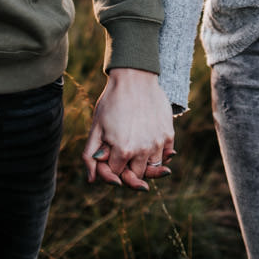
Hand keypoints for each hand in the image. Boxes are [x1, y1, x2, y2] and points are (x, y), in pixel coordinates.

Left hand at [82, 68, 174, 189]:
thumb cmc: (111, 101)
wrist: (134, 78)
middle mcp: (142, 150)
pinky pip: (166, 156)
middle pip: (135, 176)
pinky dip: (159, 156)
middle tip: (121, 156)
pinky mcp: (168, 135)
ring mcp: (158, 143)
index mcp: (122, 150)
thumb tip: (91, 179)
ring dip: (143, 165)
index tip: (106, 159)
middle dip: (126, 170)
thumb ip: (90, 155)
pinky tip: (149, 144)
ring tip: (135, 151)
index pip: (115, 175)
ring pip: (152, 169)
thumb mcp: (95, 127)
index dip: (108, 170)